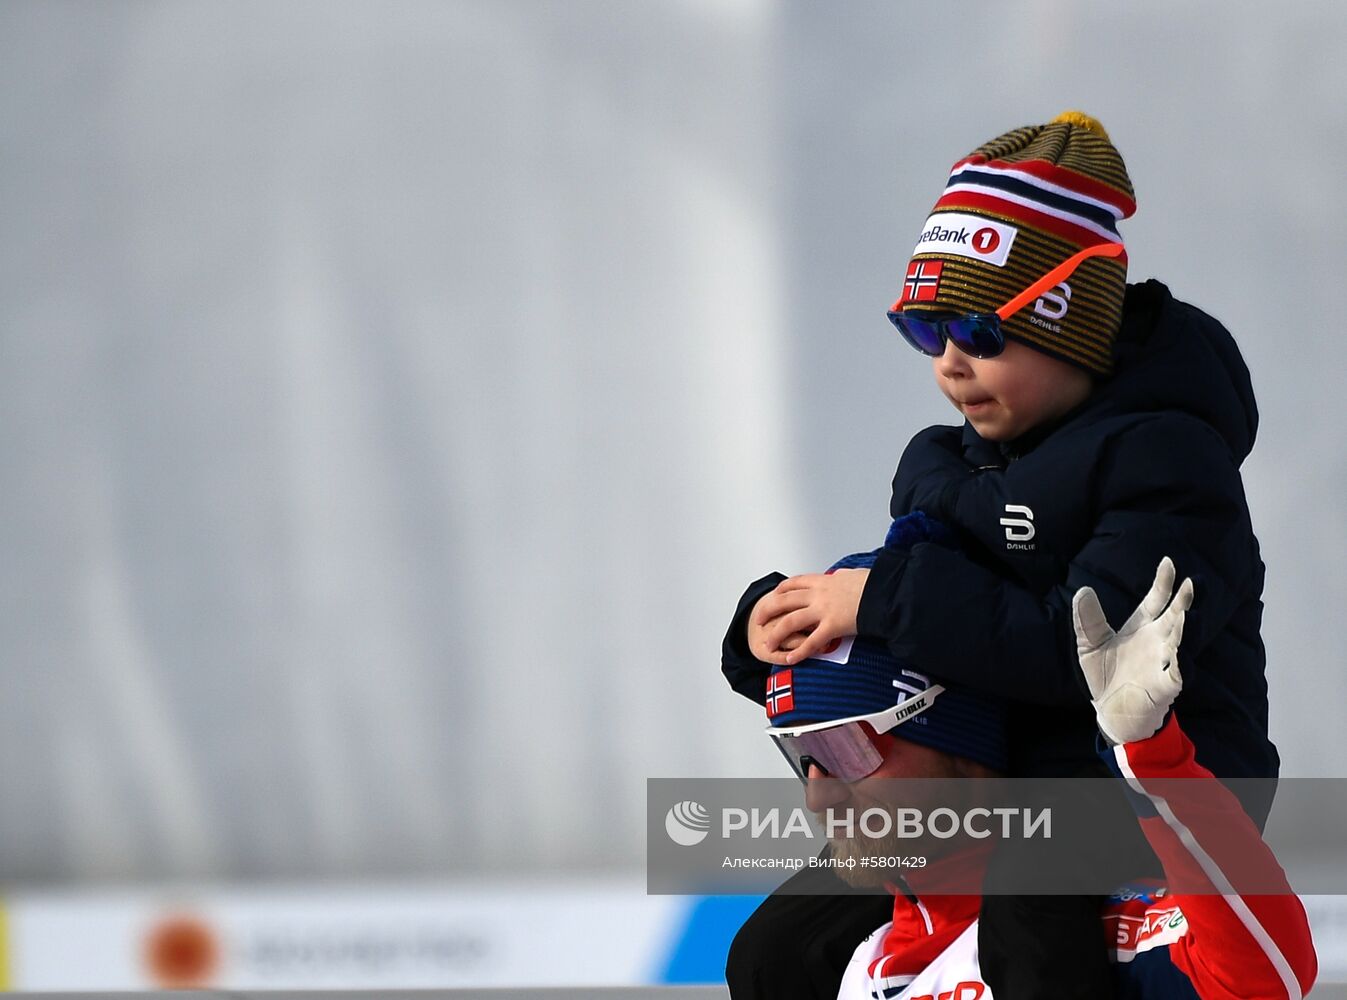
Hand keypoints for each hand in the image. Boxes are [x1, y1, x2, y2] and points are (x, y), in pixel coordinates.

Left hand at [747, 569, 869, 664]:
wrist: (886, 591)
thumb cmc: (874, 583)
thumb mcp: (853, 574)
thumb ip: (843, 577)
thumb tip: (843, 575)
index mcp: (823, 581)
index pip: (794, 583)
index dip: (780, 591)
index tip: (774, 596)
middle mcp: (818, 594)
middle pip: (784, 601)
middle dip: (768, 611)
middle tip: (759, 620)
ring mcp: (824, 610)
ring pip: (791, 621)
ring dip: (776, 634)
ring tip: (767, 644)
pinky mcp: (833, 626)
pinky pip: (811, 642)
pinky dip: (799, 652)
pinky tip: (790, 660)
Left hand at [1072, 557, 1193, 744]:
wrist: (1110, 712)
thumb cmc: (1106, 675)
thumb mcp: (1090, 644)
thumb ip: (1087, 619)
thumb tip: (1083, 590)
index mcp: (1142, 628)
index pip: (1157, 600)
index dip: (1164, 583)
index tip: (1168, 562)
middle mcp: (1158, 641)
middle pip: (1177, 616)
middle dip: (1186, 600)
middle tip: (1195, 581)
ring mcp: (1164, 662)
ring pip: (1181, 642)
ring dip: (1187, 628)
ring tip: (1190, 613)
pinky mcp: (1166, 686)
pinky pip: (1178, 673)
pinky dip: (1181, 662)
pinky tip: (1180, 650)